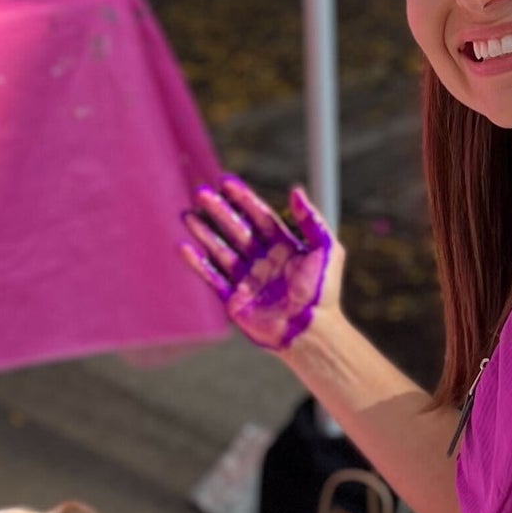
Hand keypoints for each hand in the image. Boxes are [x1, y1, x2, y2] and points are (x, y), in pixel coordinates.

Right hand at [180, 174, 337, 352]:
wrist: (312, 331)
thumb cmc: (324, 292)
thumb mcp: (327, 250)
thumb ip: (311, 220)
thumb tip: (295, 190)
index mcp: (284, 247)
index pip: (259, 217)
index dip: (243, 199)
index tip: (226, 181)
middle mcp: (263, 261)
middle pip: (237, 230)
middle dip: (219, 211)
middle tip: (201, 192)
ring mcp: (247, 280)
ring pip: (221, 250)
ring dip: (204, 232)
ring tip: (187, 214)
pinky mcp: (234, 300)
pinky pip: (213, 277)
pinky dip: (198, 263)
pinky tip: (184, 247)